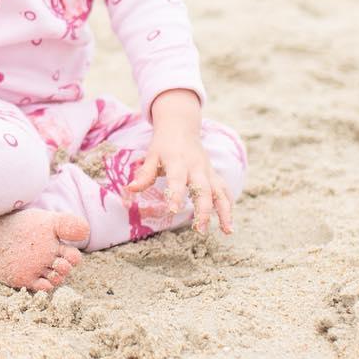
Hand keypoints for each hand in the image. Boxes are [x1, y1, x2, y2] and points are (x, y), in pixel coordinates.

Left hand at [126, 89, 232, 237]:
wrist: (180, 127)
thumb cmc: (163, 144)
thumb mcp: (151, 155)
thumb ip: (144, 174)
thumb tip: (130, 189)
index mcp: (178, 162)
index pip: (177, 180)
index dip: (175, 194)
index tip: (173, 210)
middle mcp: (196, 167)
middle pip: (203, 189)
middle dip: (204, 210)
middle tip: (200, 230)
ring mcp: (208, 171)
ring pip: (220, 191)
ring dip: (225, 211)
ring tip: (227, 231)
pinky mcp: (214, 174)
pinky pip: (224, 190)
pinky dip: (228, 205)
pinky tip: (228, 223)